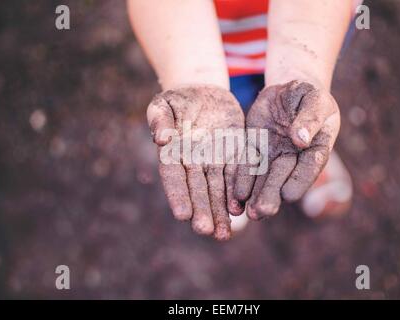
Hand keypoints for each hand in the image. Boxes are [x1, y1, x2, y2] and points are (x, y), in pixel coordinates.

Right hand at [147, 85, 244, 239]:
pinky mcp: (233, 154)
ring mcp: (213, 161)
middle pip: (197, 189)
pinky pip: (235, 175)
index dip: (178, 195)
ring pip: (217, 189)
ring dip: (220, 211)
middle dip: (202, 210)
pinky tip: (240, 210)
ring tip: (224, 233)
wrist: (203, 94)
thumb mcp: (164, 104)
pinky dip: (236, 193)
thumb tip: (161, 140)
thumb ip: (160, 120)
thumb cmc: (178, 99)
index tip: (182, 214)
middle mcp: (193, 163)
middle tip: (206, 231)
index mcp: (173, 152)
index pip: (174, 177)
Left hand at [234, 80, 339, 219]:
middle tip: (262, 212)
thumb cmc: (308, 93)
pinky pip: (247, 165)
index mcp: (316, 148)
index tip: (289, 195)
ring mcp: (273, 155)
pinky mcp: (255, 149)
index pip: (309, 166)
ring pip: (263, 177)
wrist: (286, 90)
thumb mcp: (314, 99)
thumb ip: (310, 118)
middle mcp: (294, 157)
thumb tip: (300, 140)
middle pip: (282, 178)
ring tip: (247, 213)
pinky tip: (235, 195)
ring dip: (255, 195)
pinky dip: (241, 180)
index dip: (299, 180)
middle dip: (271, 195)